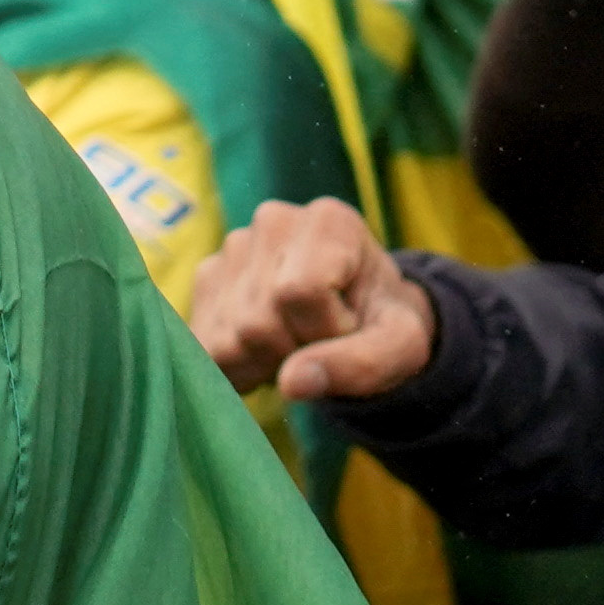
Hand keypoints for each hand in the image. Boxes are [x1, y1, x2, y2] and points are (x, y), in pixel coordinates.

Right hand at [185, 198, 435, 401]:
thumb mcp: (399, 347)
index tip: (348, 327)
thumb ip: (360, 365)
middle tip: (321, 341)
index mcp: (330, 222)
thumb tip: (292, 383)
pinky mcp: (206, 278)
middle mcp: (272, 221)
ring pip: (229, 336)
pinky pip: (204, 346)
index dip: (325, 330)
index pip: (300, 292)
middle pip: (259, 320)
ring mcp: (232, 247)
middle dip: (293, 351)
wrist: (360, 311)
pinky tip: (267, 348)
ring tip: (296, 341)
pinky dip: (236, 364)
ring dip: (265, 360)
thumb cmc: (382, 323)